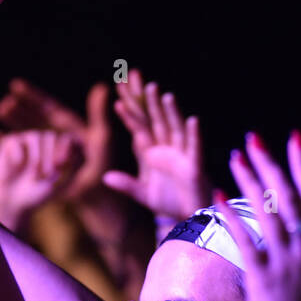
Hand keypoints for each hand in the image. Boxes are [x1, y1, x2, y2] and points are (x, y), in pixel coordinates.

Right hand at [0, 79, 111, 196]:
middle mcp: (48, 132)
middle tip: (5, 103)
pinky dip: (5, 142)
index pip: (45, 105)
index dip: (31, 95)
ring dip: (10, 119)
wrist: (87, 194)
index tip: (15, 85)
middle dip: (18, 109)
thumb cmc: (98, 166)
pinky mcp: (32, 160)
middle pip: (30, 115)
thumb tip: (101, 86)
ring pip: (21, 128)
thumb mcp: (101, 139)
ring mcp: (37, 146)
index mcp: (63, 124)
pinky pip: (16, 149)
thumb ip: (97, 114)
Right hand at [0, 131, 82, 230]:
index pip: (66, 138)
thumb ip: (73, 166)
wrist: (12, 205)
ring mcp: (25, 143)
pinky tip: (17, 165)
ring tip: (35, 173)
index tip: (62, 163)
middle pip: (50, 136)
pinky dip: (18, 152)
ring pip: (34, 136)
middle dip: (50, 154)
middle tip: (47, 174)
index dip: (67, 147)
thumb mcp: (60, 184)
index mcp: (56, 150)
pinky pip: (15, 140)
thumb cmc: (37, 195)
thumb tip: (83, 144)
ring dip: (36, 155)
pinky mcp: (9, 145)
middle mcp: (41, 144)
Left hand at [103, 71, 209, 218]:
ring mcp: (182, 156)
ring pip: (176, 129)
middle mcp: (168, 150)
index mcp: (153, 154)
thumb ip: (127, 185)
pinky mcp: (195, 167)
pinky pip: (195, 148)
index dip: (130, 115)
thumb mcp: (144, 195)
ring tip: (164, 95)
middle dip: (150, 103)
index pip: (140, 130)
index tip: (117, 100)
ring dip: (171, 113)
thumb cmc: (171, 202)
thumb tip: (105, 177)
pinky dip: (194, 135)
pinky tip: (192, 120)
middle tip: (142, 82)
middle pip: (157, 121)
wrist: (192, 217)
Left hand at [220, 132, 300, 300]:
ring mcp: (283, 260)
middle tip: (253, 138)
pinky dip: (230, 215)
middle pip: (285, 196)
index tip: (294, 136)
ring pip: (264, 211)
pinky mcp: (261, 275)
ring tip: (235, 156)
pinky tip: (217, 194)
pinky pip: (244, 238)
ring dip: (248, 181)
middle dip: (269, 164)